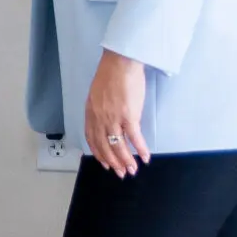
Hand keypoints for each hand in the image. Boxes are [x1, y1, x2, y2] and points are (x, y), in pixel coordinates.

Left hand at [84, 49, 150, 176]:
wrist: (120, 64)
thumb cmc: (110, 76)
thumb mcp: (97, 95)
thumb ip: (100, 110)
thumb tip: (107, 121)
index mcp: (91, 112)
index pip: (92, 138)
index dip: (98, 152)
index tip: (104, 162)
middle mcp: (99, 118)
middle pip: (104, 146)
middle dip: (113, 162)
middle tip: (120, 173)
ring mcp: (113, 118)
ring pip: (118, 145)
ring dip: (126, 160)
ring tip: (132, 170)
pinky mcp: (128, 116)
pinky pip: (134, 138)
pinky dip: (140, 149)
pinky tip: (145, 157)